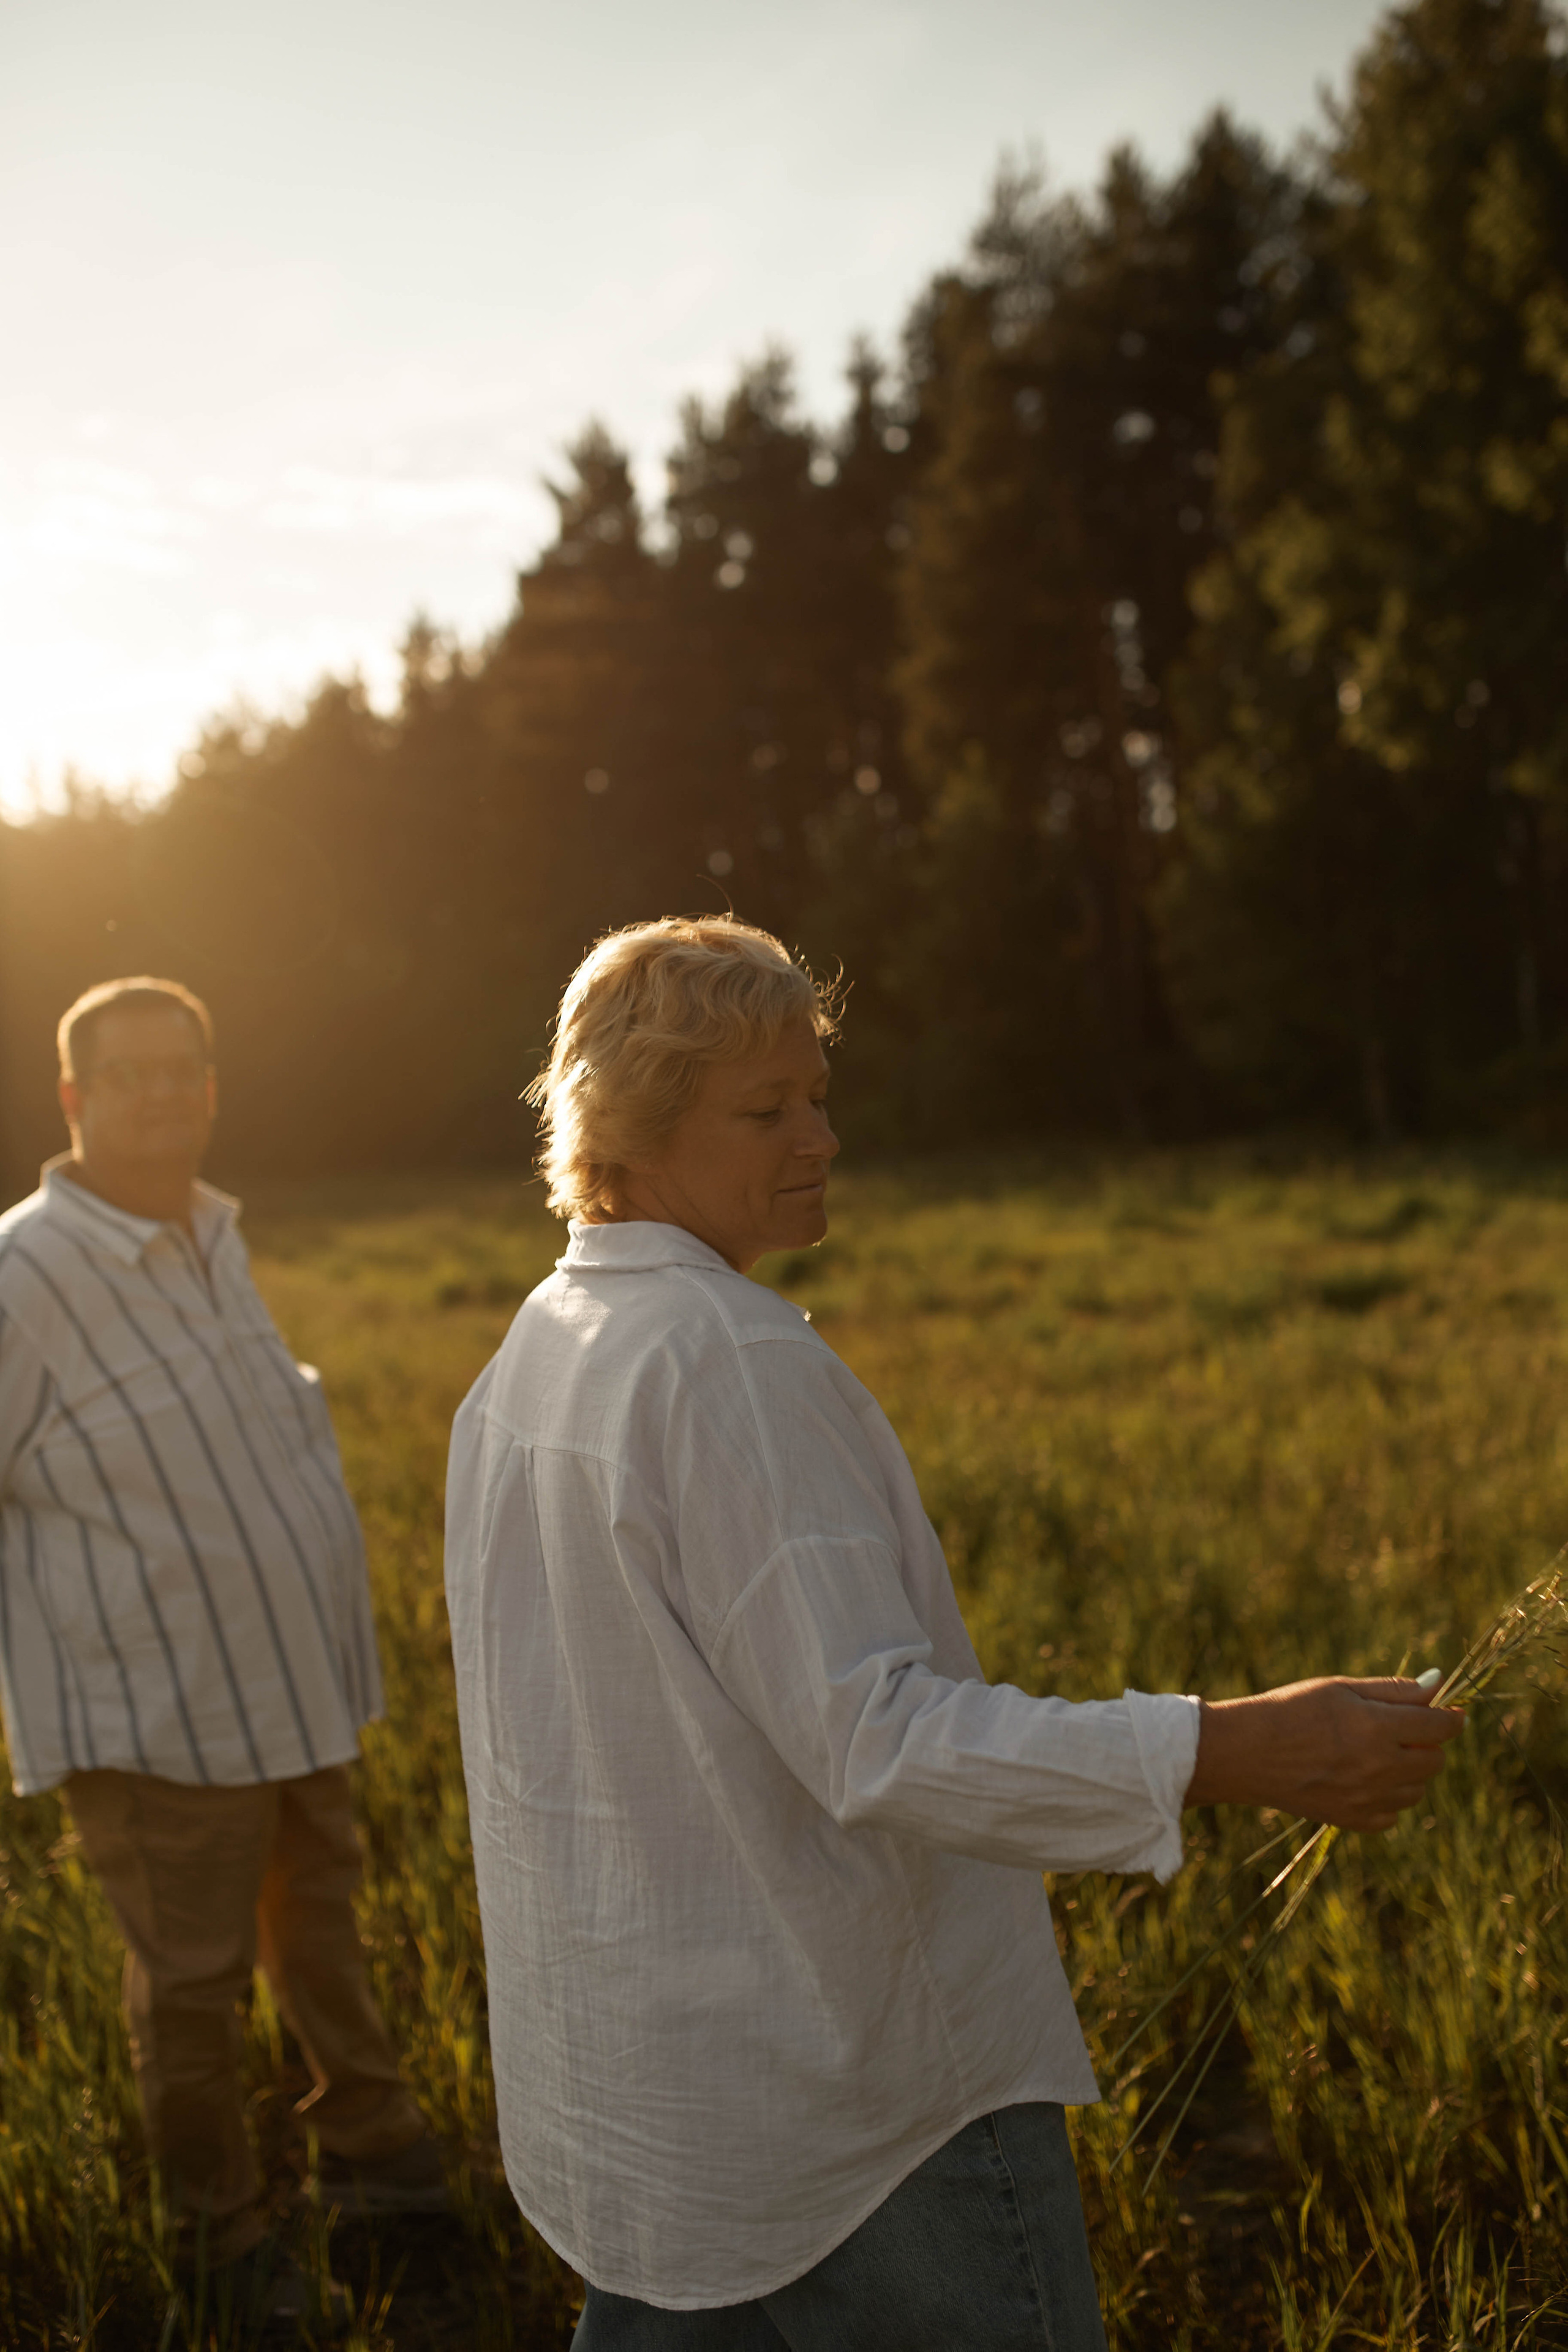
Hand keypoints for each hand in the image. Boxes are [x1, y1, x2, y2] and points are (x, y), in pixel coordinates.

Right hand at [1184, 1677, 1464, 1832]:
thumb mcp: (1340, 1688)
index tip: (1449, 1712)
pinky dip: (1387, 1798)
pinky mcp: (1352, 1820)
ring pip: (1417, 1789)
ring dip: (1409, 1771)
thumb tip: (1438, 1685)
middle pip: (1435, 1760)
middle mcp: (1380, 1767)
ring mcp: (1368, 1799)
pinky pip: (1392, 1815)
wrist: (1246, 1752)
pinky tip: (1362, 1779)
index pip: (1440, 1727)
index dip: (1451, 1717)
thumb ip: (1392, 1689)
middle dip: (1427, 1742)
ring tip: (1377, 1753)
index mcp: (1378, 1727)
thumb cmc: (1292, 1709)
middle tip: (1401, 1728)